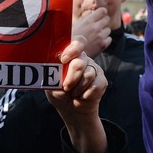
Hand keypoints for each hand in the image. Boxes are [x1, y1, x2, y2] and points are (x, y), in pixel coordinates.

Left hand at [46, 37, 107, 152]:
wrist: (72, 110)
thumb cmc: (59, 93)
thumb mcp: (51, 83)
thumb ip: (52, 73)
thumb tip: (54, 63)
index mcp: (70, 55)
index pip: (77, 42)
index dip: (73, 49)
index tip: (64, 59)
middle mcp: (83, 59)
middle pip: (80, 61)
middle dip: (72, 76)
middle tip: (66, 87)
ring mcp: (93, 68)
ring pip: (88, 74)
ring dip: (78, 88)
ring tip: (73, 93)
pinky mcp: (101, 80)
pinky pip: (96, 85)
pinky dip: (86, 94)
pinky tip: (82, 96)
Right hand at [73, 8, 110, 58]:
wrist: (70, 55)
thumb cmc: (69, 39)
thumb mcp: (74, 25)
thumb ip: (84, 18)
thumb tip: (91, 13)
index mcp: (88, 21)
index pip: (103, 11)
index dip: (101, 13)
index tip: (98, 15)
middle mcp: (95, 27)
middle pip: (107, 19)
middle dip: (103, 21)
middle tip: (97, 25)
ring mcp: (100, 36)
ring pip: (108, 29)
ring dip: (103, 31)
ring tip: (96, 35)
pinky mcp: (103, 45)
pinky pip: (109, 39)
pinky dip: (105, 39)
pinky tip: (97, 41)